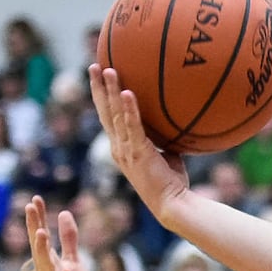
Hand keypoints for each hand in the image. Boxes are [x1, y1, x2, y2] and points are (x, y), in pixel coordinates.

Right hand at [27, 197, 96, 270]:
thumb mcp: (73, 263)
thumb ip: (69, 240)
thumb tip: (64, 213)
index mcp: (50, 265)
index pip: (41, 238)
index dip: (38, 219)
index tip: (35, 199)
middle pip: (39, 249)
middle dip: (35, 228)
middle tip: (30, 207)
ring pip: (47, 270)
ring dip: (43, 252)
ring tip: (42, 232)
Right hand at [89, 66, 189, 224]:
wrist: (173, 205)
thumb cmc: (173, 184)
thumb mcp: (168, 156)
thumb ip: (166, 140)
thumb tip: (178, 122)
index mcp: (121, 148)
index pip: (108, 118)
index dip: (102, 98)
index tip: (99, 78)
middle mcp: (118, 148)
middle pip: (103, 112)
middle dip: (97, 87)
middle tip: (93, 65)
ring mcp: (126, 150)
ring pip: (114, 115)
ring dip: (110, 91)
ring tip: (107, 69)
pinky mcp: (138, 153)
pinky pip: (132, 126)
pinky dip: (129, 108)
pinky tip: (128, 91)